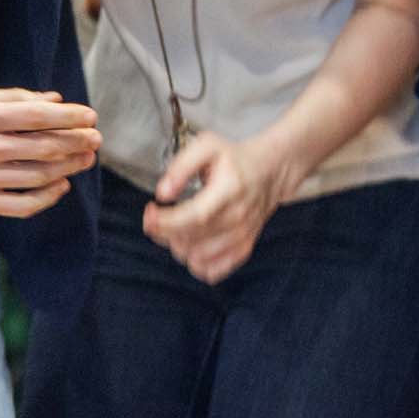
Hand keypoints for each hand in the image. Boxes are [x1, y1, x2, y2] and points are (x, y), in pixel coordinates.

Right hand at [0, 88, 99, 217]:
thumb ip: (13, 99)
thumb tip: (54, 101)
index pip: (36, 116)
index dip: (69, 118)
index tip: (90, 116)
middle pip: (42, 147)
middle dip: (76, 142)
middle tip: (96, 139)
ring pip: (37, 176)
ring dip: (68, 168)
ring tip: (84, 159)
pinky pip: (21, 205)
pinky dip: (47, 197)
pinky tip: (61, 186)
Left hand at [142, 132, 289, 283]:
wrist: (269, 172)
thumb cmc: (234, 159)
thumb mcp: (207, 146)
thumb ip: (181, 166)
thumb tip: (163, 193)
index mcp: (229, 190)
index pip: (194, 217)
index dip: (166, 221)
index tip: (149, 213)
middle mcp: (238, 218)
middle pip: (192, 239)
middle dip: (164, 231)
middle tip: (156, 216)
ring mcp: (242, 237)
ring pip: (197, 259)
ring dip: (177, 246)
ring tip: (176, 227)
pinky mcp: (243, 250)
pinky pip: (212, 272)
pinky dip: (195, 263)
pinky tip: (191, 244)